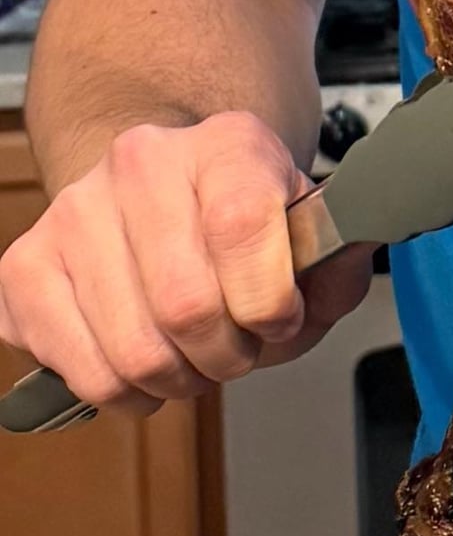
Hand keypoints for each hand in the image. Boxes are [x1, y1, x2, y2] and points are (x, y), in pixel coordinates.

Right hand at [0, 110, 372, 418]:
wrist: (158, 198)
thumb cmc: (238, 228)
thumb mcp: (305, 238)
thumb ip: (334, 267)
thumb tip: (337, 268)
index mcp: (224, 145)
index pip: (241, 226)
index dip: (270, 303)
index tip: (278, 321)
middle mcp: (140, 163)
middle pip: (187, 306)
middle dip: (227, 356)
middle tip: (234, 350)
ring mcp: (72, 212)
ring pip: (135, 353)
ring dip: (178, 381)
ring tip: (191, 357)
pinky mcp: (24, 267)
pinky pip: (83, 371)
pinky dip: (124, 391)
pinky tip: (141, 362)